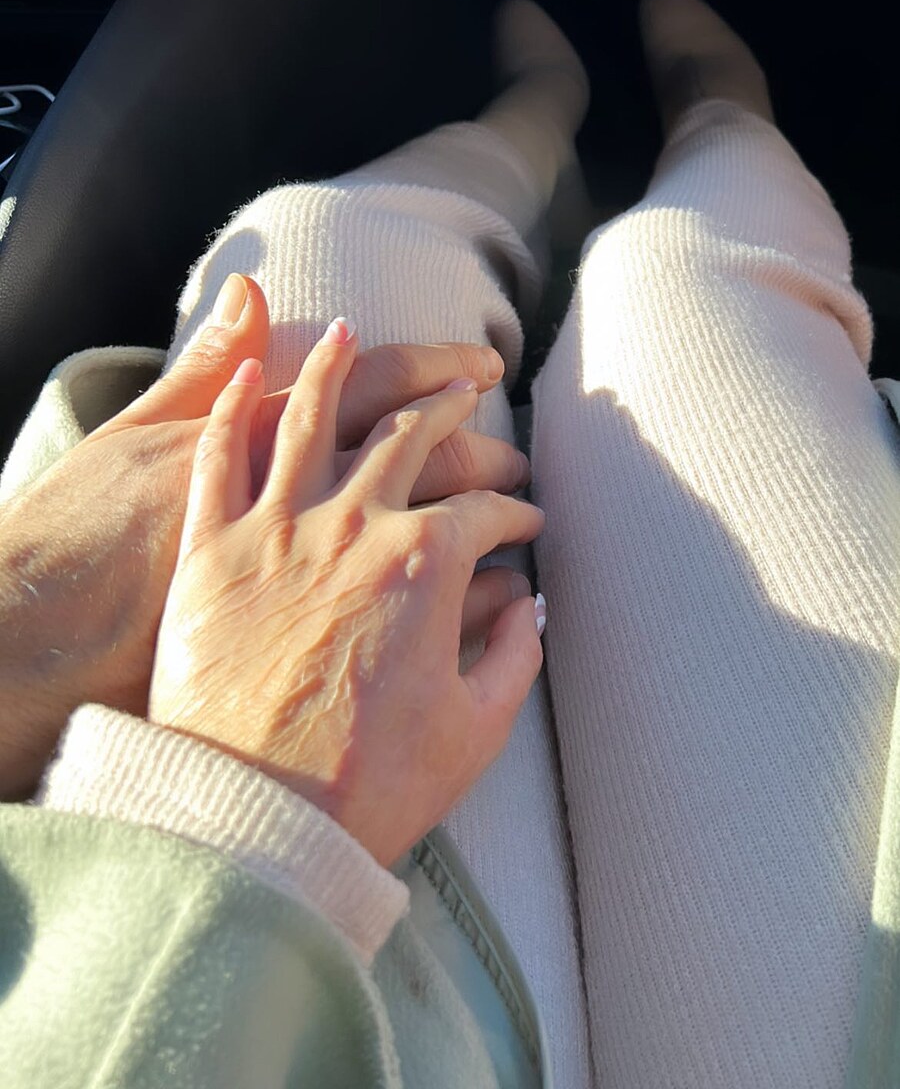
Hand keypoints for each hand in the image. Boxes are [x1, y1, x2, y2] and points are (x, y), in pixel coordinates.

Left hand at [149, 319, 544, 865]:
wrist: (252, 820)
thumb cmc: (367, 787)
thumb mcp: (474, 730)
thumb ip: (515, 656)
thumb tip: (533, 608)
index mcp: (427, 562)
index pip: (487, 509)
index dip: (516, 509)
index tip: (527, 518)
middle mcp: (356, 523)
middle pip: (410, 435)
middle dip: (448, 407)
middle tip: (467, 391)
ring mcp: (277, 528)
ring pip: (311, 417)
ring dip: (336, 365)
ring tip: (348, 331)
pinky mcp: (209, 549)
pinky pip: (219, 456)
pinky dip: (232, 408)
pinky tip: (247, 375)